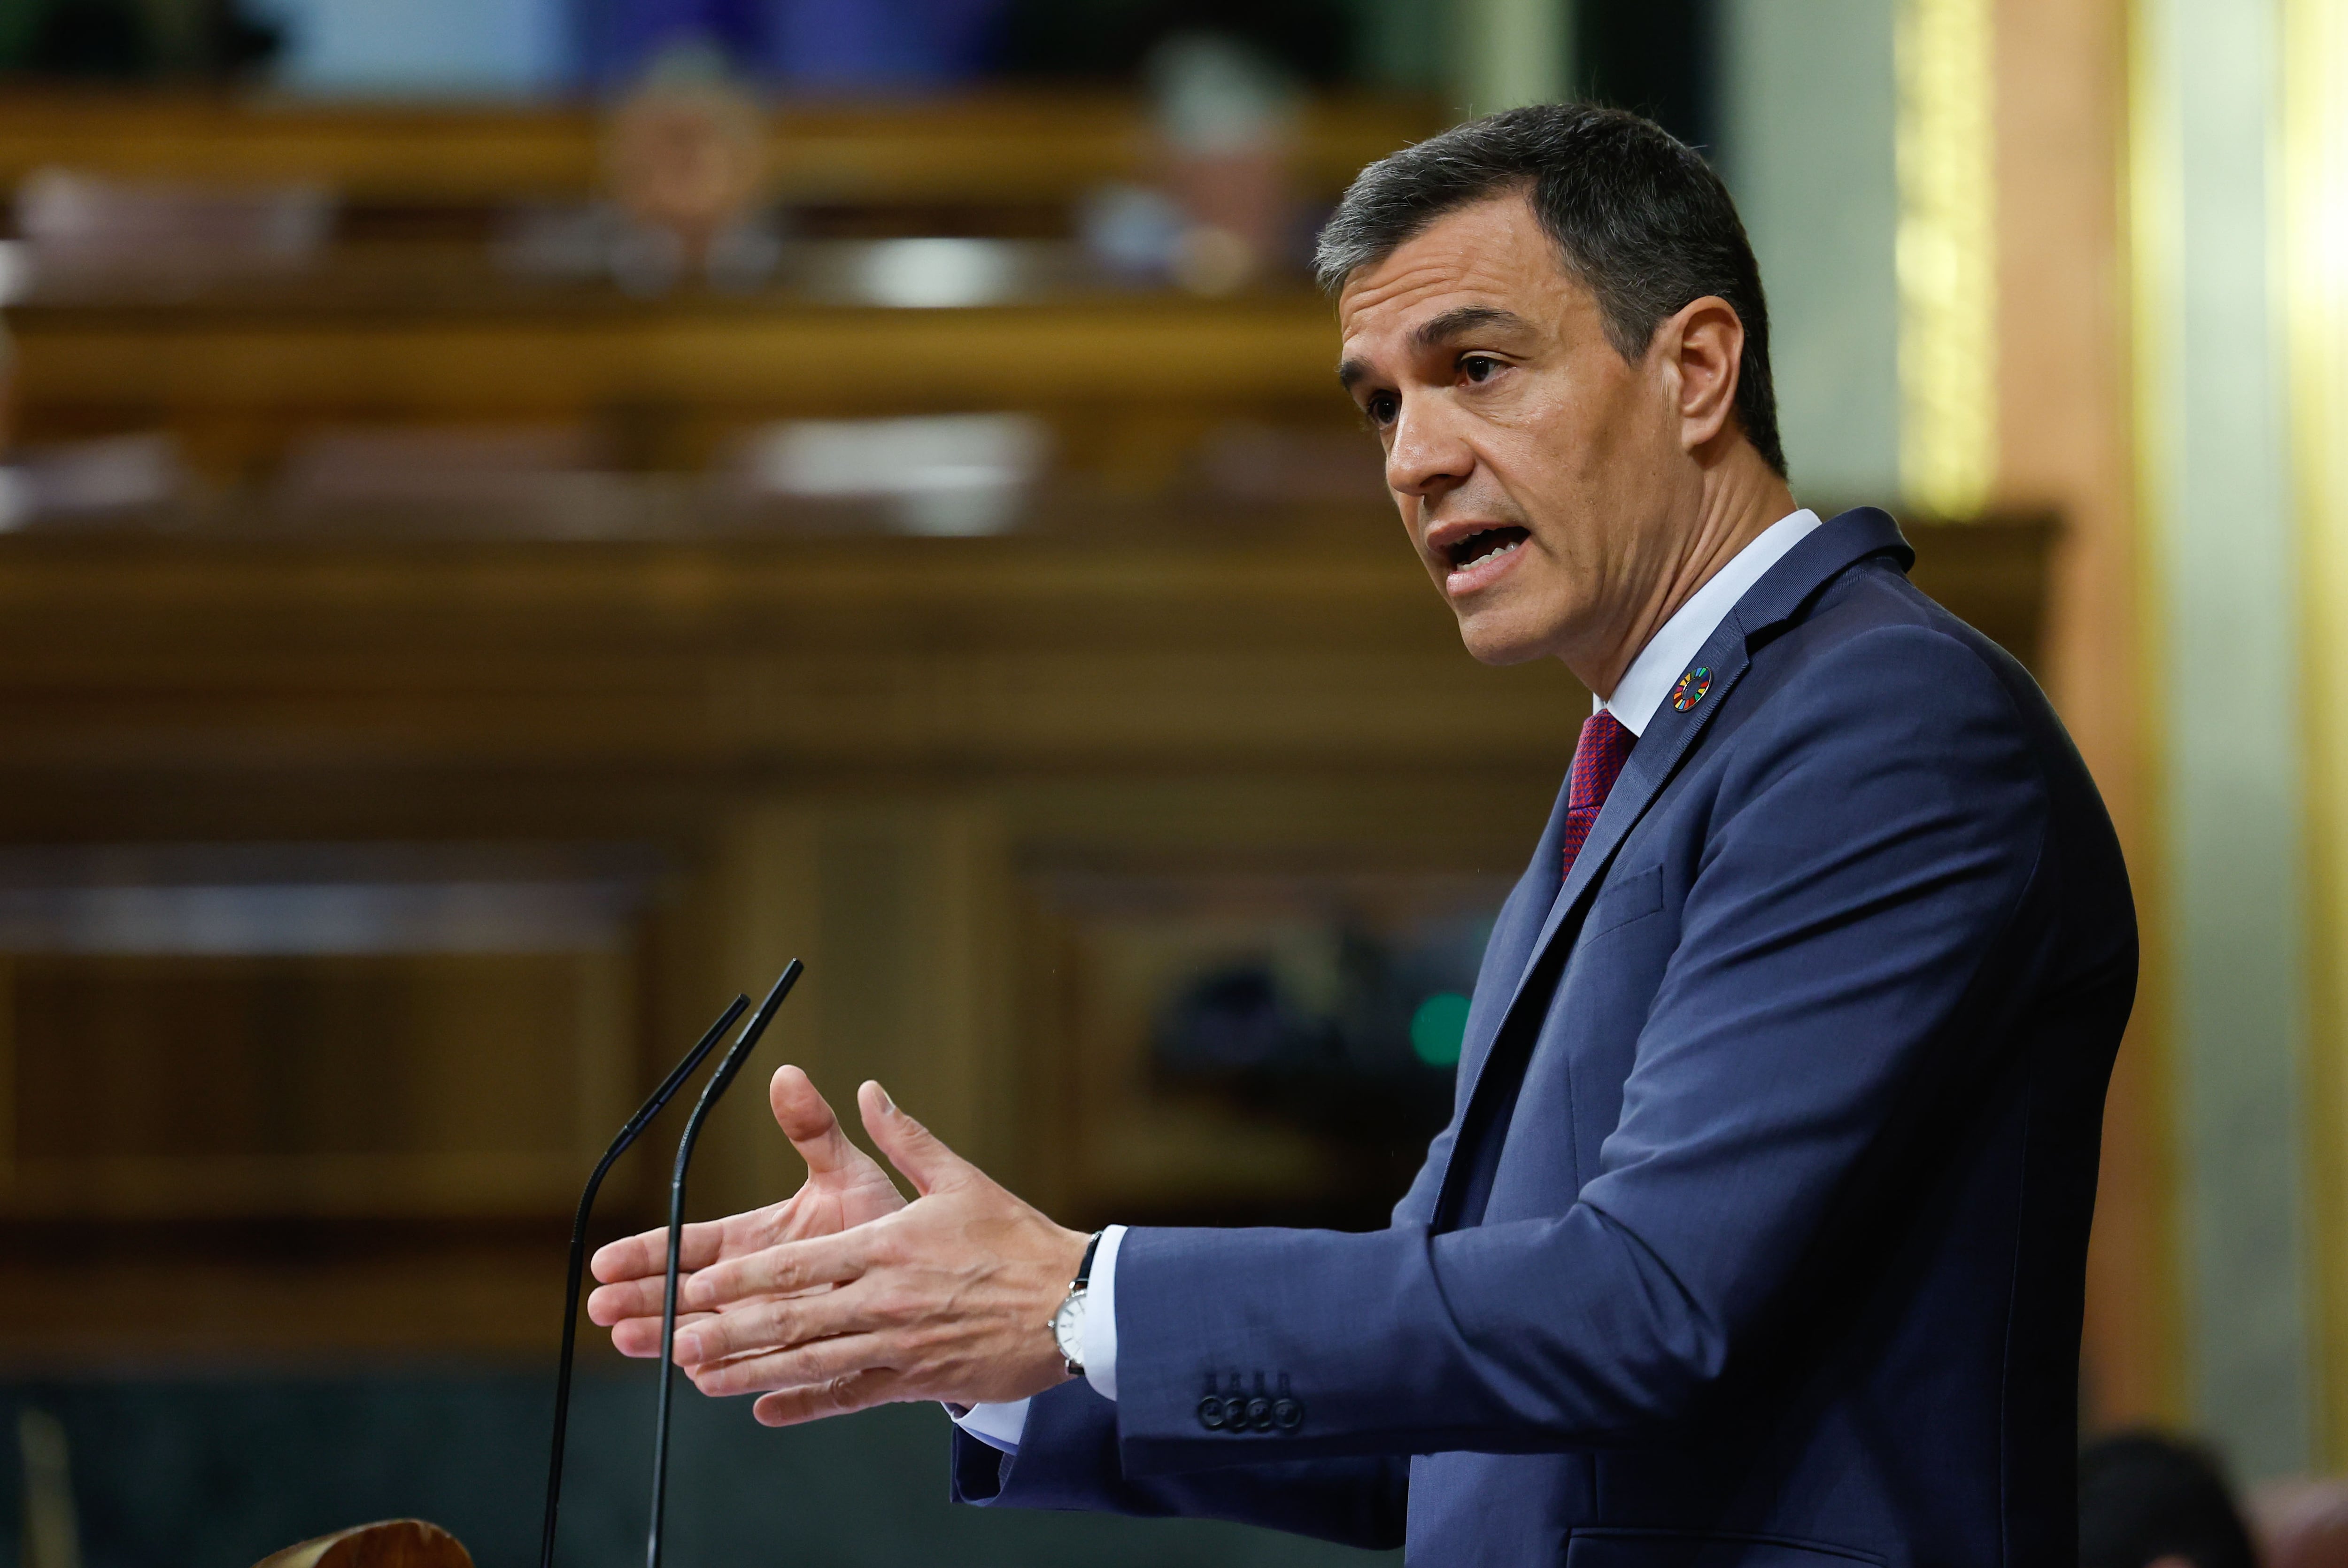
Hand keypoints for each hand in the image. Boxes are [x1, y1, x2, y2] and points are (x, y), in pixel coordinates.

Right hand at [586, 1064, 907, 1360]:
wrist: (925, 1276)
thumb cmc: (883, 1220)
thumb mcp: (846, 1171)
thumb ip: (813, 1130)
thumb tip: (787, 1075)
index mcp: (753, 1241)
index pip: (689, 1246)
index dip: (648, 1253)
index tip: (608, 1260)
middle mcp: (752, 1286)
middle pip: (683, 1294)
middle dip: (641, 1298)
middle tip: (601, 1305)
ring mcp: (768, 1326)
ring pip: (707, 1335)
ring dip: (667, 1337)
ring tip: (628, 1338)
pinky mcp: (797, 1360)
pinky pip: (758, 1369)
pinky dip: (729, 1372)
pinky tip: (700, 1375)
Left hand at [670, 1080, 1089, 1426]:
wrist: (1075, 1304)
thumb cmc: (1017, 1239)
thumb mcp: (961, 1178)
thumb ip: (906, 1138)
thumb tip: (868, 1090)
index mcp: (886, 1246)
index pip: (797, 1264)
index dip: (741, 1276)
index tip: (694, 1280)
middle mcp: (883, 1300)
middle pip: (790, 1319)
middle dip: (726, 1328)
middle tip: (672, 1336)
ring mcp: (897, 1346)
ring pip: (809, 1361)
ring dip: (748, 1369)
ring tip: (698, 1374)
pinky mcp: (916, 1381)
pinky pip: (849, 1396)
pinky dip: (806, 1405)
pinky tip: (765, 1411)